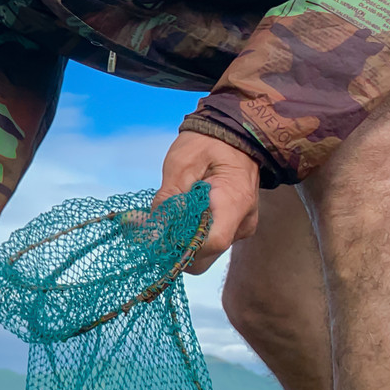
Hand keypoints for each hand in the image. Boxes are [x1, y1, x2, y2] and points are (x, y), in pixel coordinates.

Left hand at [151, 131, 259, 273]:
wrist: (235, 135)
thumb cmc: (207, 144)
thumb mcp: (181, 164)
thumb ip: (168, 199)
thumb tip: (152, 231)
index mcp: (234, 203)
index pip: (211, 243)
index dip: (181, 246)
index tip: (156, 236)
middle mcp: (242, 222)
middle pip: (206, 255)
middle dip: (174, 248)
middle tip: (147, 228)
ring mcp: (240, 227)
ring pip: (205, 251)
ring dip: (178, 241)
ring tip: (157, 217)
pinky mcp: (233, 226)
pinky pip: (208, 239)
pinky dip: (188, 234)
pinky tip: (173, 216)